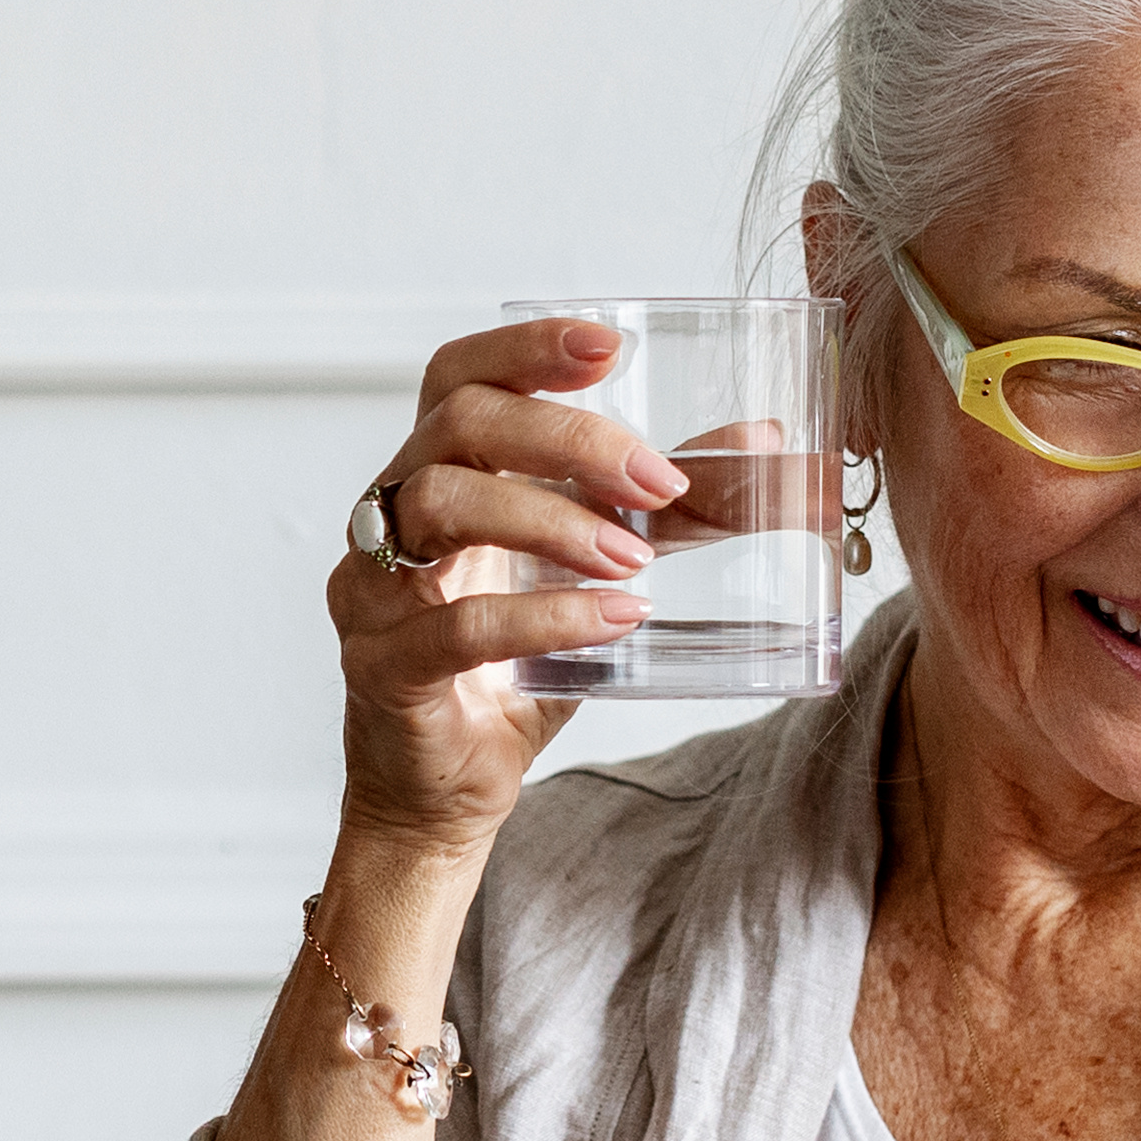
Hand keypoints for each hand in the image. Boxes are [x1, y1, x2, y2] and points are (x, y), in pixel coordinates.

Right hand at [326, 316, 684, 858]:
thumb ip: (667, 513)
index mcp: (436, 474)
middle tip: (657, 481)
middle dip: (567, 438)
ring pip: (443, 503)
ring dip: (554, 518)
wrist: (447, 795)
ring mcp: (374, 587)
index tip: (609, 344)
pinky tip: (613, 620)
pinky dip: (545, 614)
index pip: (459, 375)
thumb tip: (766, 448)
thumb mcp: (594, 572)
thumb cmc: (512, 671)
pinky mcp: (384, 665)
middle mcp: (390, 515)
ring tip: (634, 561)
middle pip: (458, 422)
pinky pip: (457, 623)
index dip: (525, 347)